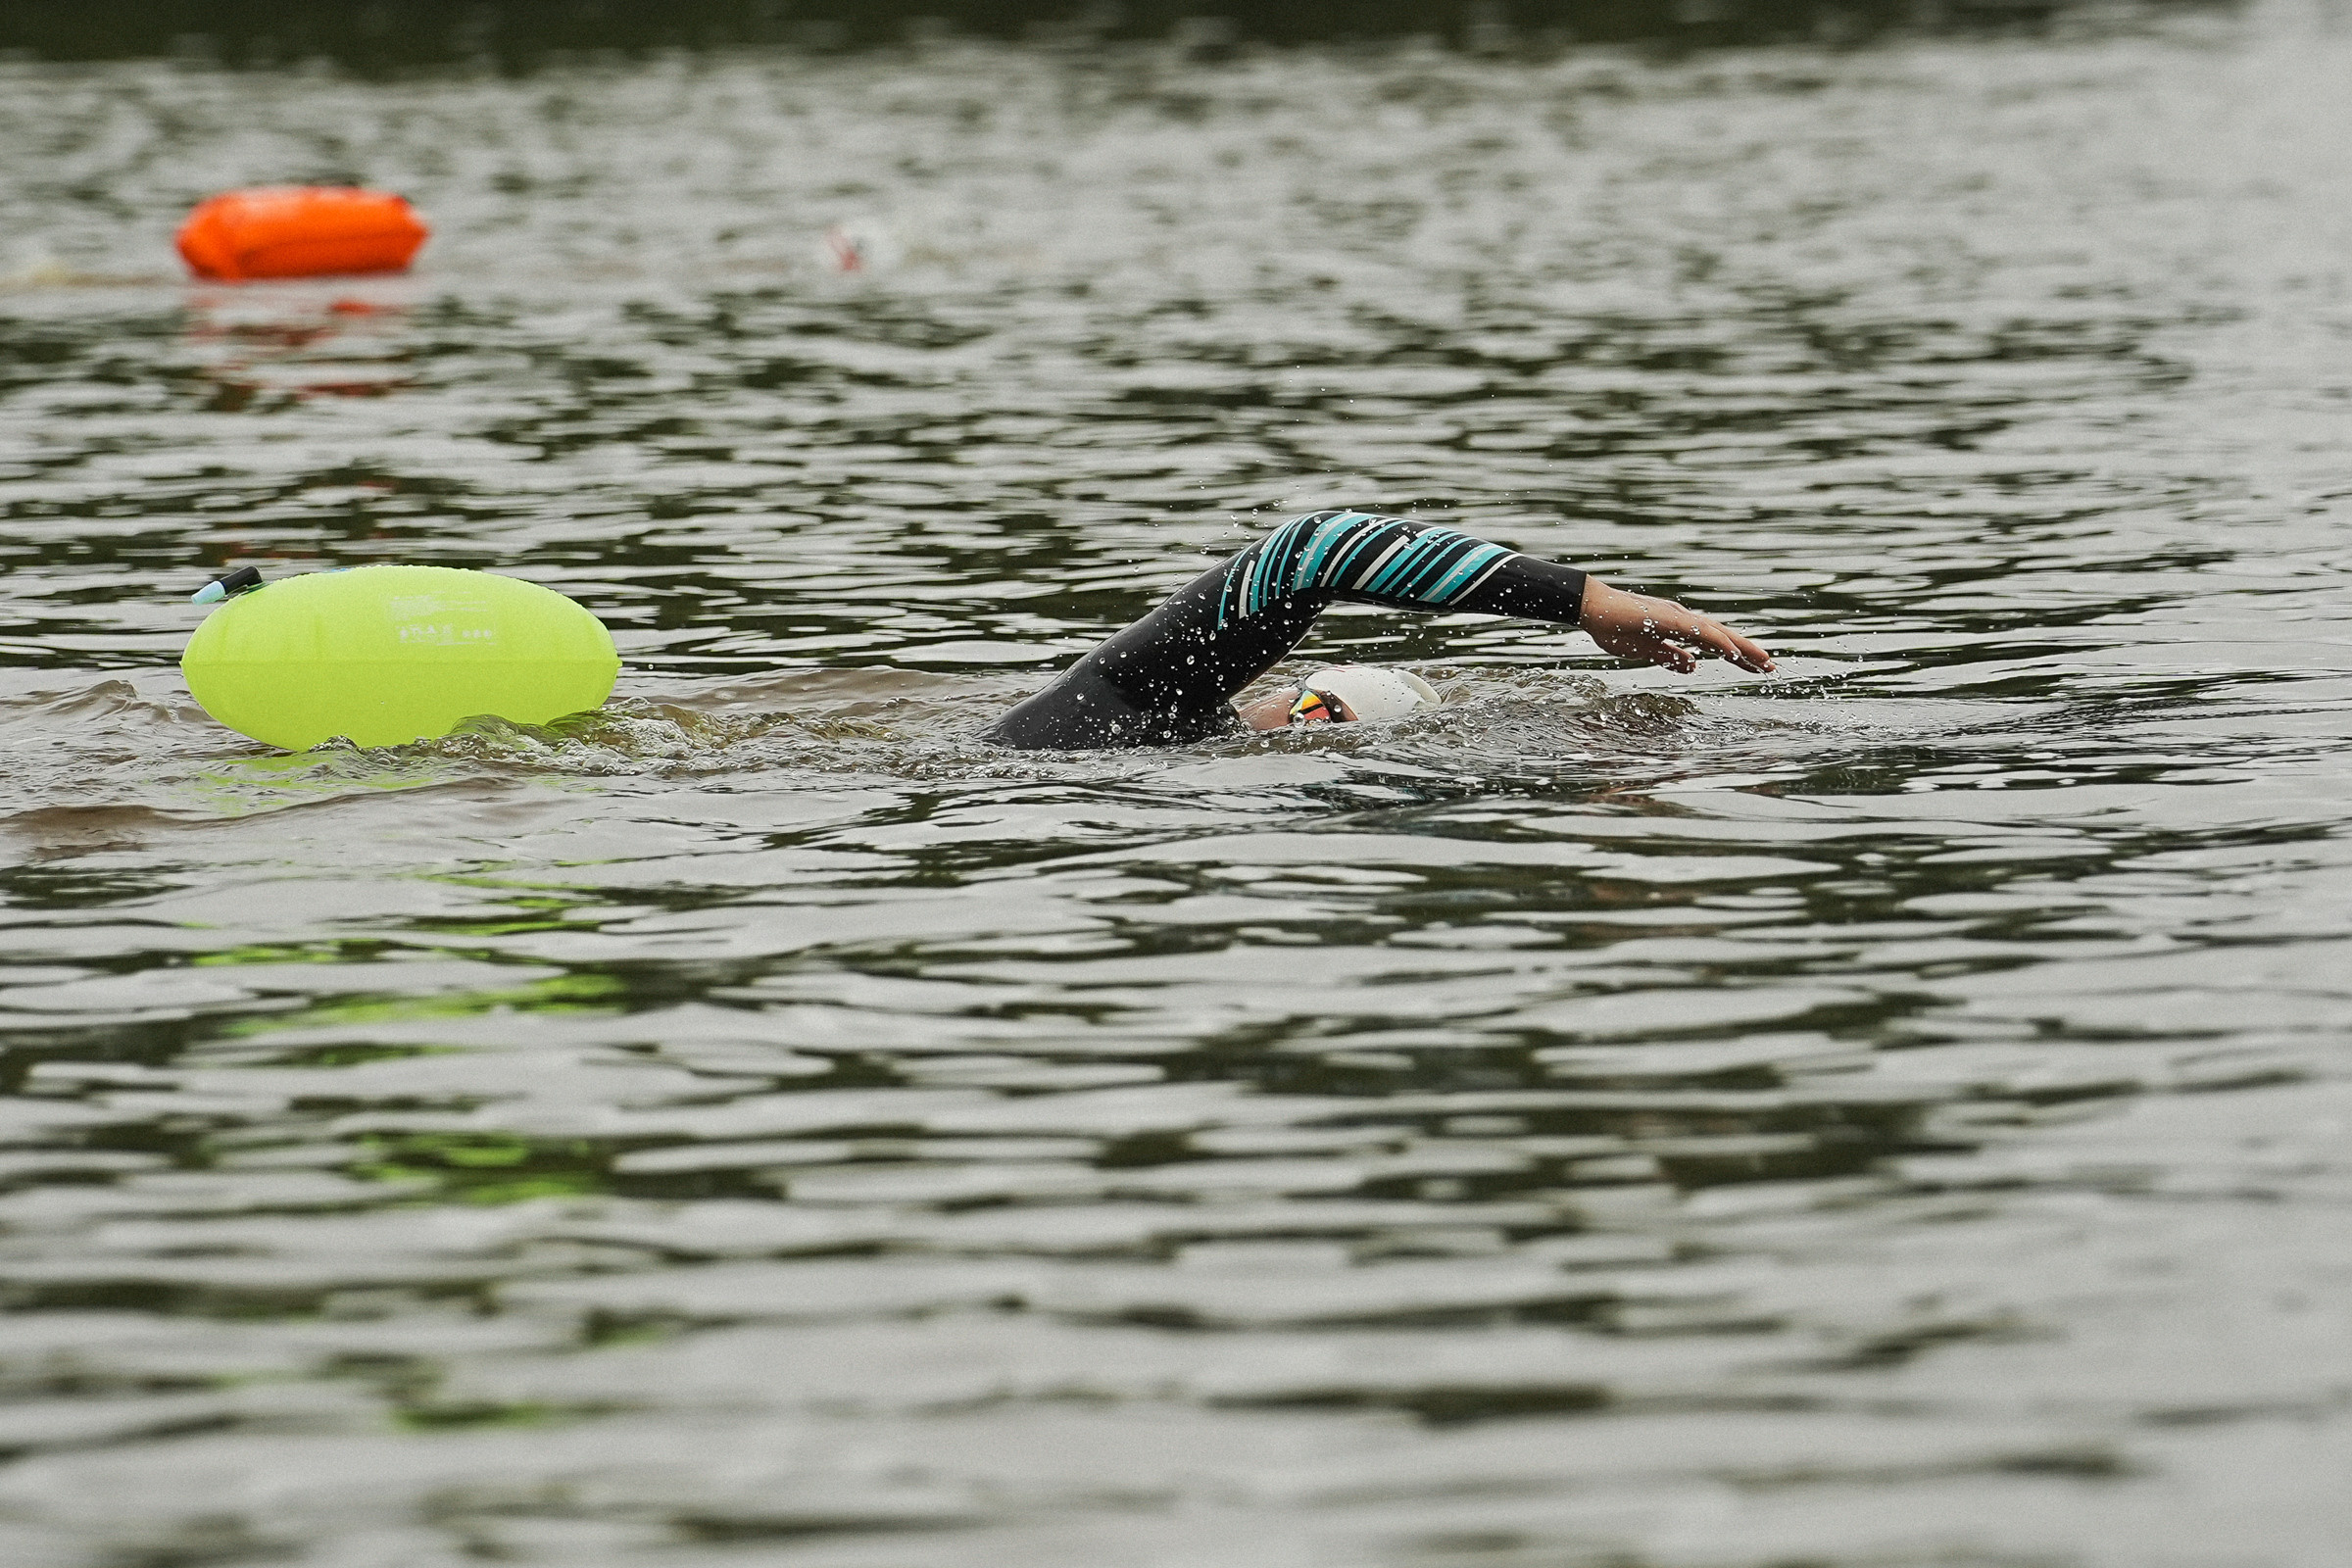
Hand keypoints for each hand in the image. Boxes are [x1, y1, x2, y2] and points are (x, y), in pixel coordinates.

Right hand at [1579, 577, 1773, 673]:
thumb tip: (1693, 667)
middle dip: (1748, 652)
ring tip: (1762, 661)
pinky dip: (1717, 641)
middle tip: (1770, 667)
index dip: (1737, 654)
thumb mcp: (1647, 650)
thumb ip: (1670, 657)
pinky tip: (1732, 651)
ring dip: (1741, 647)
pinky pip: (1699, 632)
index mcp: (1680, 627)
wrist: (1594, 608)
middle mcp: (1684, 619)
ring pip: (1718, 634)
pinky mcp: (1669, 619)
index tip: (1755, 667)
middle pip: (1723, 637)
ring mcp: (1678, 617)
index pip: (1715, 642)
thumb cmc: (1616, 626)